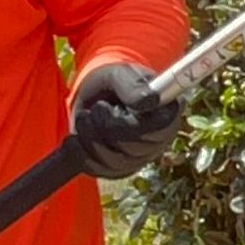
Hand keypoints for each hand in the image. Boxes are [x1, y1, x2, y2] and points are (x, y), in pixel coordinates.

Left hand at [70, 61, 181, 176]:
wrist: (97, 93)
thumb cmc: (114, 81)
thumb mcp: (120, 74)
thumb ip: (133, 86)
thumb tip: (150, 101)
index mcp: (168, 113)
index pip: (160, 128)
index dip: (130, 122)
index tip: (106, 106)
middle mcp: (159, 139)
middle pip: (134, 148)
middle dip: (105, 126)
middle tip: (95, 107)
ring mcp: (139, 157)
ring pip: (115, 162)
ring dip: (90, 138)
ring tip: (86, 117)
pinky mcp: (119, 169)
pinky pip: (99, 170)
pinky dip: (81, 153)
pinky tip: (76, 138)